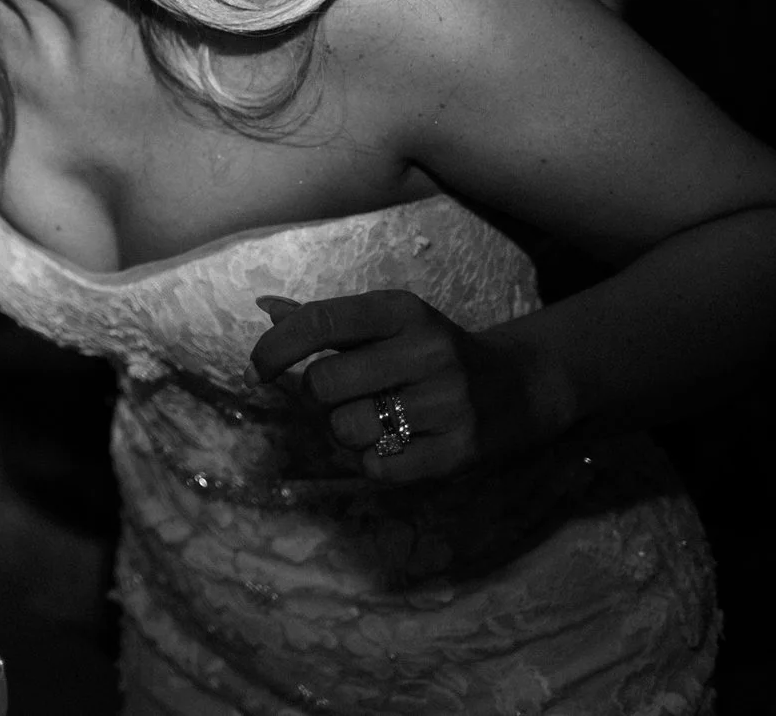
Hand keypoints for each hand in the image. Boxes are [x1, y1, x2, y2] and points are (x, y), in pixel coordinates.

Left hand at [249, 289, 549, 481]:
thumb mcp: (386, 323)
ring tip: (371, 418)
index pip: (320, 321)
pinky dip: (371, 460)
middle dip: (315, 396)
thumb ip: (325, 319)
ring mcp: (448, 402)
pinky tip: (395, 442)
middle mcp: (428, 351)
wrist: (516, 387)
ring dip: (343, 430)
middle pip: (323, 384)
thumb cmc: (429, 351)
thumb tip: (265, 308)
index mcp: (403, 311)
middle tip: (336, 396)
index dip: (276, 347)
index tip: (259, 368)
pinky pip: (376, 467)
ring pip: (345, 429)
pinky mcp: (459, 450)